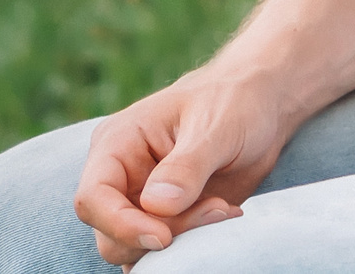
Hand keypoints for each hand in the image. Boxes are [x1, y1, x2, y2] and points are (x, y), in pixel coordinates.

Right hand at [71, 62, 294, 264]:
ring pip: (137, 249)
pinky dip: (193, 245)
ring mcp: (142, 202)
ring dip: (182, 241)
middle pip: (112, 235)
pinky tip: (225, 215)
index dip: (120, 225)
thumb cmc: (233, 101)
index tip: (163, 237)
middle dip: (163, 233)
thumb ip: (186, 166)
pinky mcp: (167, 220)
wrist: (261, 106)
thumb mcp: (215, 125)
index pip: (93, 198)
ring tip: (224, 208)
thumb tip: (155, 206)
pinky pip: (164, 252)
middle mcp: (122, 177)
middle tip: (216, 209)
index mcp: (118, 143)